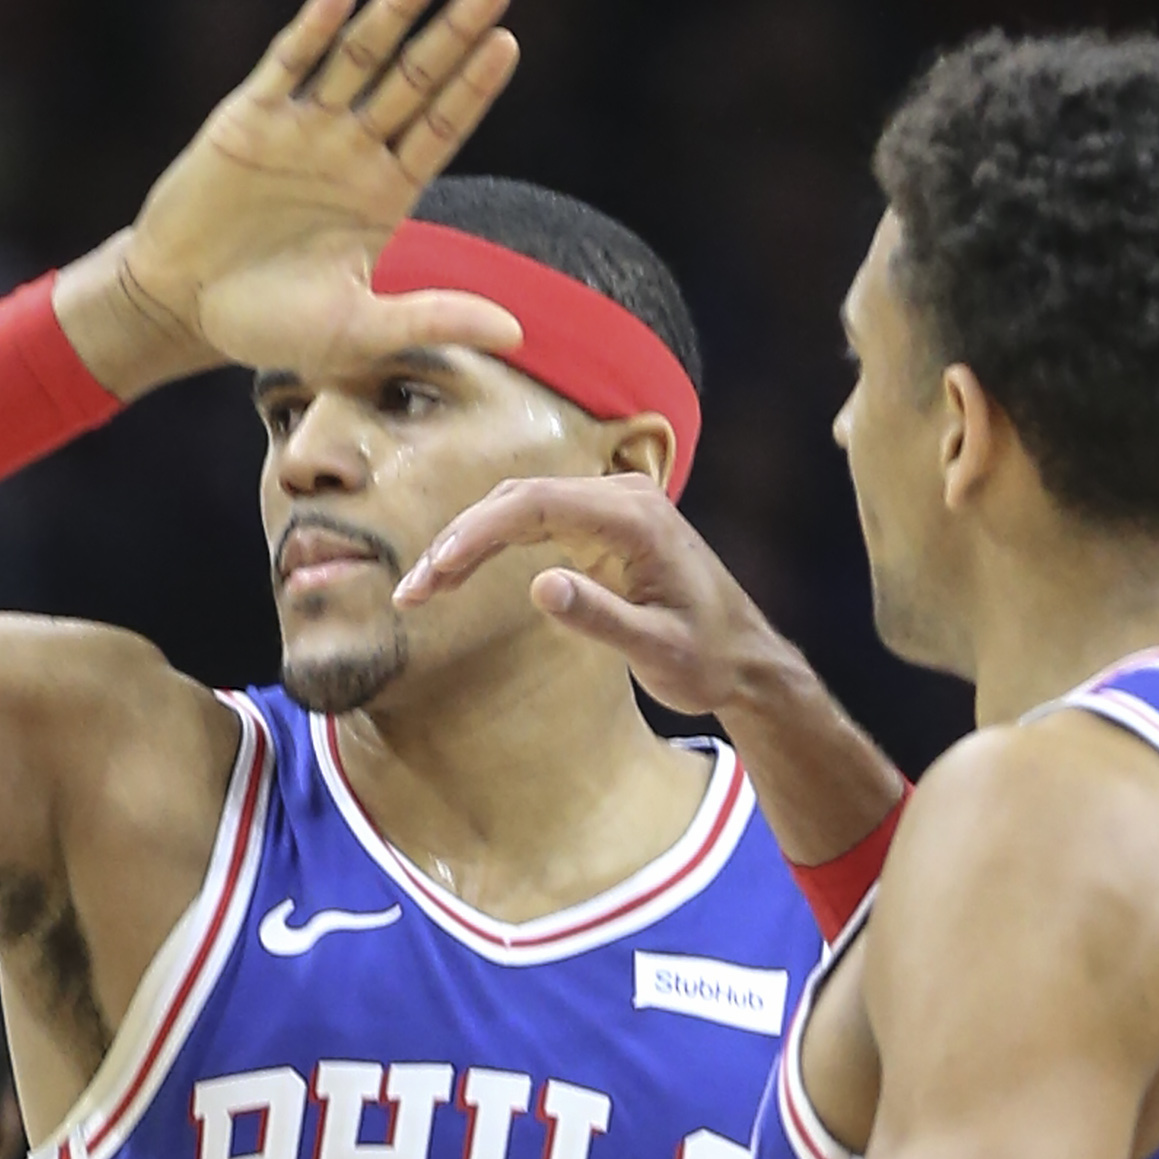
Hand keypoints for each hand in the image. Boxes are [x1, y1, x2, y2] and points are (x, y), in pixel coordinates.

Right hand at [65, 0, 525, 392]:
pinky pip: (287, 63)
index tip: (507, 42)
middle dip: (452, 33)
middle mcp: (350, 151)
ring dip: (394, 10)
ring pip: (358, 57)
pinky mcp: (249, 117)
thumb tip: (516, 334)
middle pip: (414, 80)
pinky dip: (313, 27)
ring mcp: (302, 127)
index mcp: (384, 194)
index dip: (474, 88)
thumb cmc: (269, 324)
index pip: (441, 128)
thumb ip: (432, 320)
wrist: (179, 306)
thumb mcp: (358, 331)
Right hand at [395, 472, 800, 708]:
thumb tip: (540, 586)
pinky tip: (457, 574)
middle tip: (413, 593)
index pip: (536, 503)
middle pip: (519, 499)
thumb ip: (602, 618)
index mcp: (637, 519)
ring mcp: (613, 507)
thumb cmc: (709, 660)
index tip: (437, 572)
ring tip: (423, 589)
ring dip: (468, 542)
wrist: (745, 661)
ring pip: (520, 507)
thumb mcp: (658, 652)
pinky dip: (491, 544)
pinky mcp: (603, 525)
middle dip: (460, 540)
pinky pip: (535, 521)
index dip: (477, 533)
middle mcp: (624, 497)